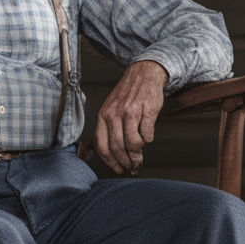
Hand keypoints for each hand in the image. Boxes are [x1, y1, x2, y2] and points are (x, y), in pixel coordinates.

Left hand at [94, 60, 167, 174]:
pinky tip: (147, 138)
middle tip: (132, 167)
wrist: (143, 74)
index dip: (110, 162)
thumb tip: (96, 155)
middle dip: (126, 162)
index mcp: (103, 116)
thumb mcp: (109, 110)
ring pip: (133, 143)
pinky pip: (147, 134)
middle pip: (118, 147)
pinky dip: (148, 140)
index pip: (102, 145)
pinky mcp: (147, 110)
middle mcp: (115, 114)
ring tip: (140, 157)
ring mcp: (131, 111)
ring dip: (138, 155)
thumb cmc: (126, 96)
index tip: (118, 169)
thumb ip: (104, 131)